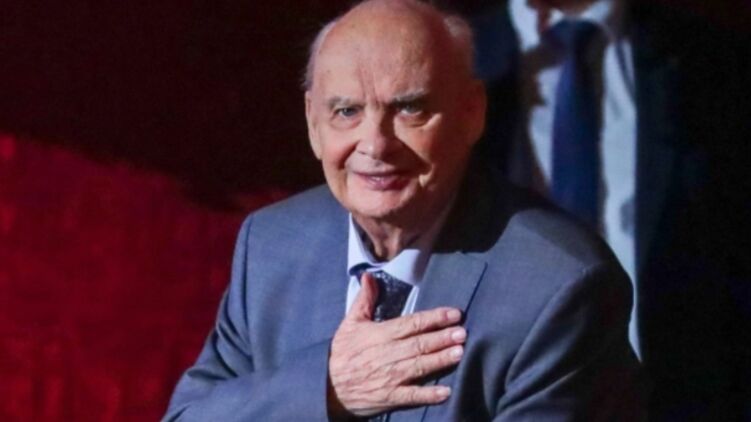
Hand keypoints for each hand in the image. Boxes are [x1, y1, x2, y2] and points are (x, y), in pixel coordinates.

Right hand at [327, 273, 465, 417]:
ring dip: (440, 360)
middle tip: (462, 332)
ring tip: (459, 352)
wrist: (327, 387)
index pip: (411, 324)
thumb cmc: (341, 353)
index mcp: (379, 335)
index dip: (433, 318)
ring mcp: (389, 377)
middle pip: (419, 344)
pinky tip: (446, 392)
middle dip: (442, 337)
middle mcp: (387, 355)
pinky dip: (428, 394)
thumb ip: (364, 300)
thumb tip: (369, 276)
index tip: (453, 314)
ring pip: (419, 366)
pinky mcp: (389, 397)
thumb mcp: (350, 324)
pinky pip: (411, 396)